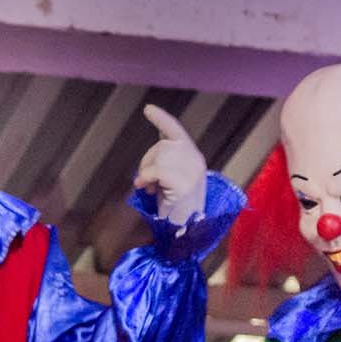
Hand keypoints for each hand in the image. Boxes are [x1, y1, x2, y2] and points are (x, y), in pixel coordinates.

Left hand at [133, 104, 206, 224]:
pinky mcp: (184, 183)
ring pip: (159, 157)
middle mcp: (195, 160)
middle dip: (148, 160)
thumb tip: (151, 160)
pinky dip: (147, 177)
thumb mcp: (172, 182)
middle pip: (162, 145)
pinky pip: (157, 170)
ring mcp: (192, 171)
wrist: (188, 233)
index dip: (161, 118)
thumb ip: (165, 166)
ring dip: (148, 172)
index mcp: (193, 158)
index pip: (175, 131)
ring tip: (151, 188)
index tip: (148, 108)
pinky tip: (145, 186)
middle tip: (146, 182)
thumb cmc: (178, 211)